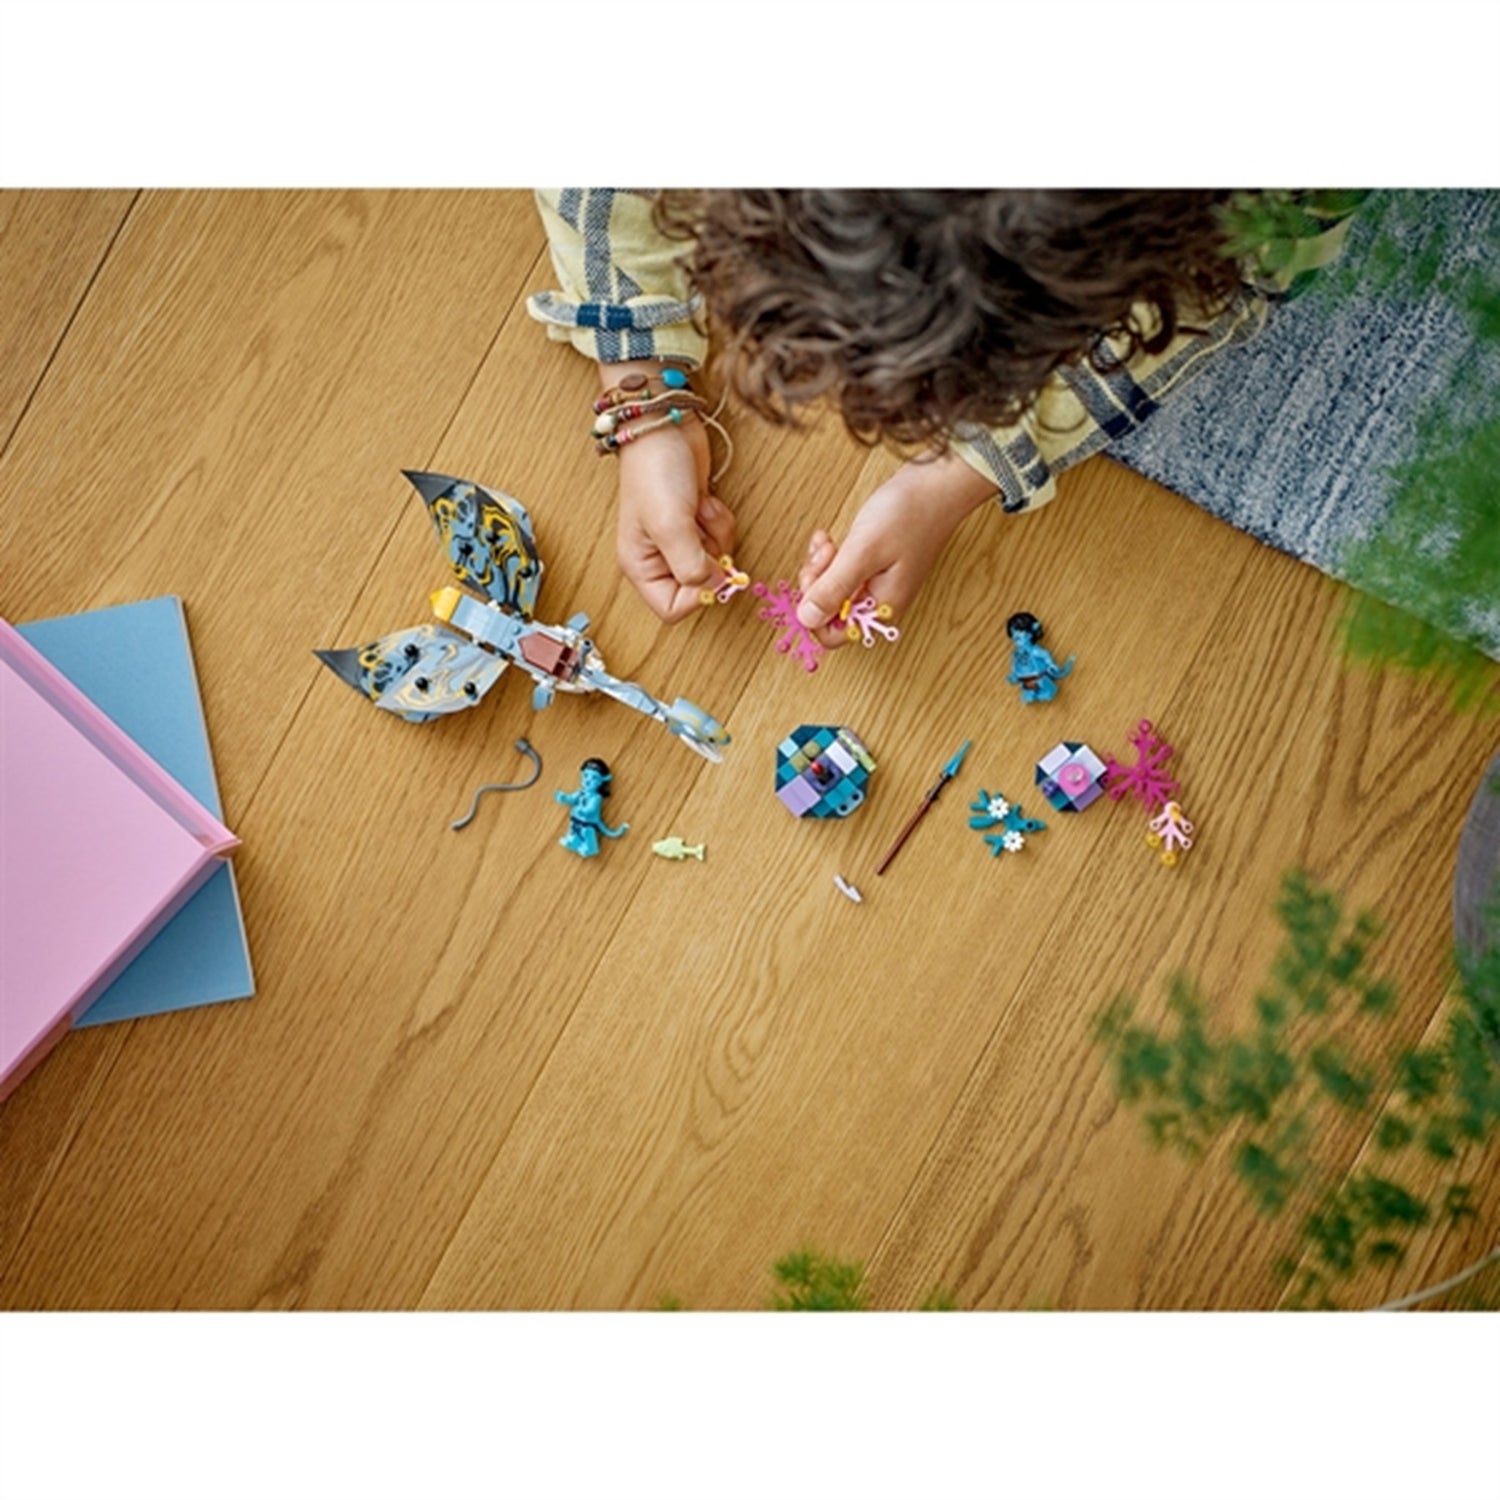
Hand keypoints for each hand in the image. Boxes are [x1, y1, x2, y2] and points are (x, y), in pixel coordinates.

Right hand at [602, 362, 735, 622]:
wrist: (665, 424)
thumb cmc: (655, 470)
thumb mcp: (670, 525)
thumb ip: (691, 566)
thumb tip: (714, 588)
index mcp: (640, 565)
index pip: (672, 608)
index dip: (696, 596)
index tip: (709, 570)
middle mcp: (659, 557)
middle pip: (698, 586)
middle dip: (709, 558)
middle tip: (701, 531)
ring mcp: (680, 539)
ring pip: (715, 561)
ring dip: (717, 535)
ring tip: (699, 508)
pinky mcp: (697, 521)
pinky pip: (721, 537)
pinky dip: (720, 520)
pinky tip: (704, 499)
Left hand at [795, 452, 995, 648]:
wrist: (937, 484)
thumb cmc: (910, 515)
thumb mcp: (863, 552)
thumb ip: (834, 588)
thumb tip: (806, 618)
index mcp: (880, 607)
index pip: (833, 635)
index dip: (814, 613)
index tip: (813, 581)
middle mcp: (878, 600)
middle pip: (828, 611)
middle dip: (816, 583)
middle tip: (824, 556)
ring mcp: (875, 582)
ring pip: (830, 589)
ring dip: (821, 567)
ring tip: (828, 544)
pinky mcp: (872, 564)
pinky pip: (839, 571)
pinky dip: (829, 556)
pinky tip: (830, 539)